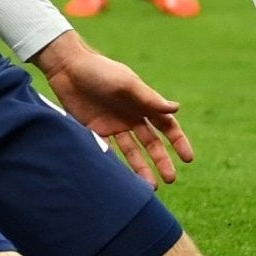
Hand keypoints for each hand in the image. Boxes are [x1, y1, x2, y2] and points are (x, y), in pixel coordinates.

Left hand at [32, 32, 192, 185]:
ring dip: (142, 168)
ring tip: (150, 187)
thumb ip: (149, 99)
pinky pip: (109, 152)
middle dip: (162, 161)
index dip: (178, 141)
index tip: (188, 159)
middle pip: (152, 143)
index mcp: (143, 103)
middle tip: (170, 179)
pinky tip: (123, 180)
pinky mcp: (95, 132)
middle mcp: (131, 117)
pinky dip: (117, 166)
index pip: (167, 125)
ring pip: (132, 152)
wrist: (67, 68)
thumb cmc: (100, 71)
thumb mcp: (126, 83)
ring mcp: (114, 125)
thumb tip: (176, 108)